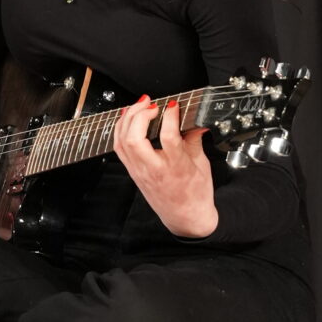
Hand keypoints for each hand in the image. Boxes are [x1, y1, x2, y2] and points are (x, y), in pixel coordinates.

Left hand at [114, 94, 217, 237]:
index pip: (167, 137)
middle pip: (134, 138)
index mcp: (175, 167)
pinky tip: (128, 119)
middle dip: (140, 114)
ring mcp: (140, 172)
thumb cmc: (195, 194)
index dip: (169, 116)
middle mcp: (153, 170)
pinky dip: (120, 130)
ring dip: (128, 119)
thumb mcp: (202, 165)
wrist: (186, 217)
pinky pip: (119, 148)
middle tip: (152, 103)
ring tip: (139, 105)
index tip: (174, 105)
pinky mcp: (133, 172)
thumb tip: (195, 121)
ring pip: (122, 142)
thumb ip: (195, 140)